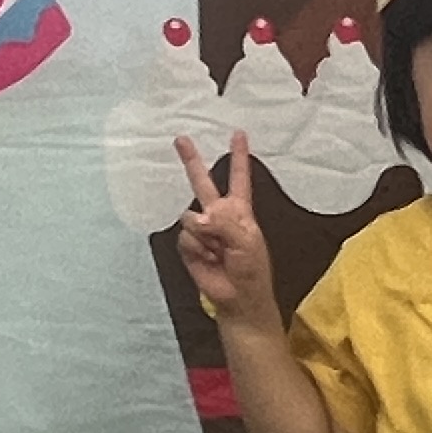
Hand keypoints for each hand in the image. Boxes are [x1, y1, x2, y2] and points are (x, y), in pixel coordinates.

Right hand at [173, 133, 280, 329]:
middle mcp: (219, 215)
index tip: (238, 134)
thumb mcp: (248, 242)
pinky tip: (209, 259)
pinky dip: (197, 248)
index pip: (239, 178)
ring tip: (220, 252)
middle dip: (191, 160)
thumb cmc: (251, 270)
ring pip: (191, 217)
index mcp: (239, 210)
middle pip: (202, 182)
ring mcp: (202, 230)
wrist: (237, 298)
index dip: (239, 156)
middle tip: (180, 139)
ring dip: (206, 235)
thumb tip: (200, 217)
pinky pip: (186, 237)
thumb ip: (226, 223)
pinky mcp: (189, 245)